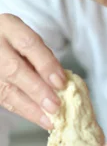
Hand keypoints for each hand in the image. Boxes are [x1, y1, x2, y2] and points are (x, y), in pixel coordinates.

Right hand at [0, 14, 65, 129]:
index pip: (29, 44)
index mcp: (9, 26)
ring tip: (49, 119)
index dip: (46, 64)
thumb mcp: (28, 38)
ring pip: (6, 89)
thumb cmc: (15, 41)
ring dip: (30, 108)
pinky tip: (38, 117)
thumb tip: (62, 83)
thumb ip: (43, 56)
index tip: (61, 82)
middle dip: (37, 90)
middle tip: (55, 106)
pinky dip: (23, 110)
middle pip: (14, 69)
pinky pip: (3, 99)